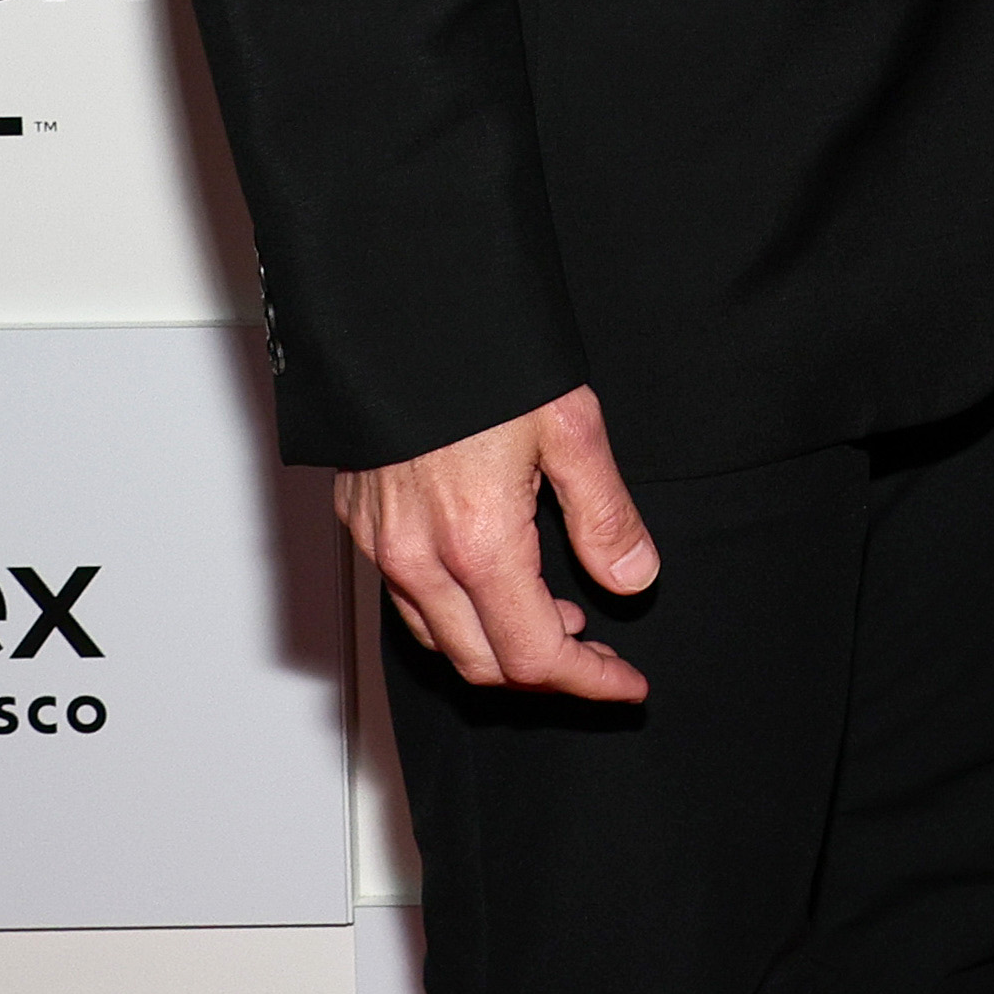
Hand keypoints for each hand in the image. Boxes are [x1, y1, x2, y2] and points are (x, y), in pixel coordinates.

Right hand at [338, 385, 658, 701]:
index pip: (534, 656)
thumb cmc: (480, 357)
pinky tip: (494, 583)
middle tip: (599, 654)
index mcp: (477, 543)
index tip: (626, 684)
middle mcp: (418, 558)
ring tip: (556, 617)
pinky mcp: (361, 524)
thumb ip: (604, 515)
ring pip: (440, 640)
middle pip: (484, 664)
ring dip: (500, 647)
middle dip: (548, 673)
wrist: (399, 309)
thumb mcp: (570, 426)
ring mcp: (382, 545)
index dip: (588, 680)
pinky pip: (407, 601)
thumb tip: (632, 579)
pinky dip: (456, 616)